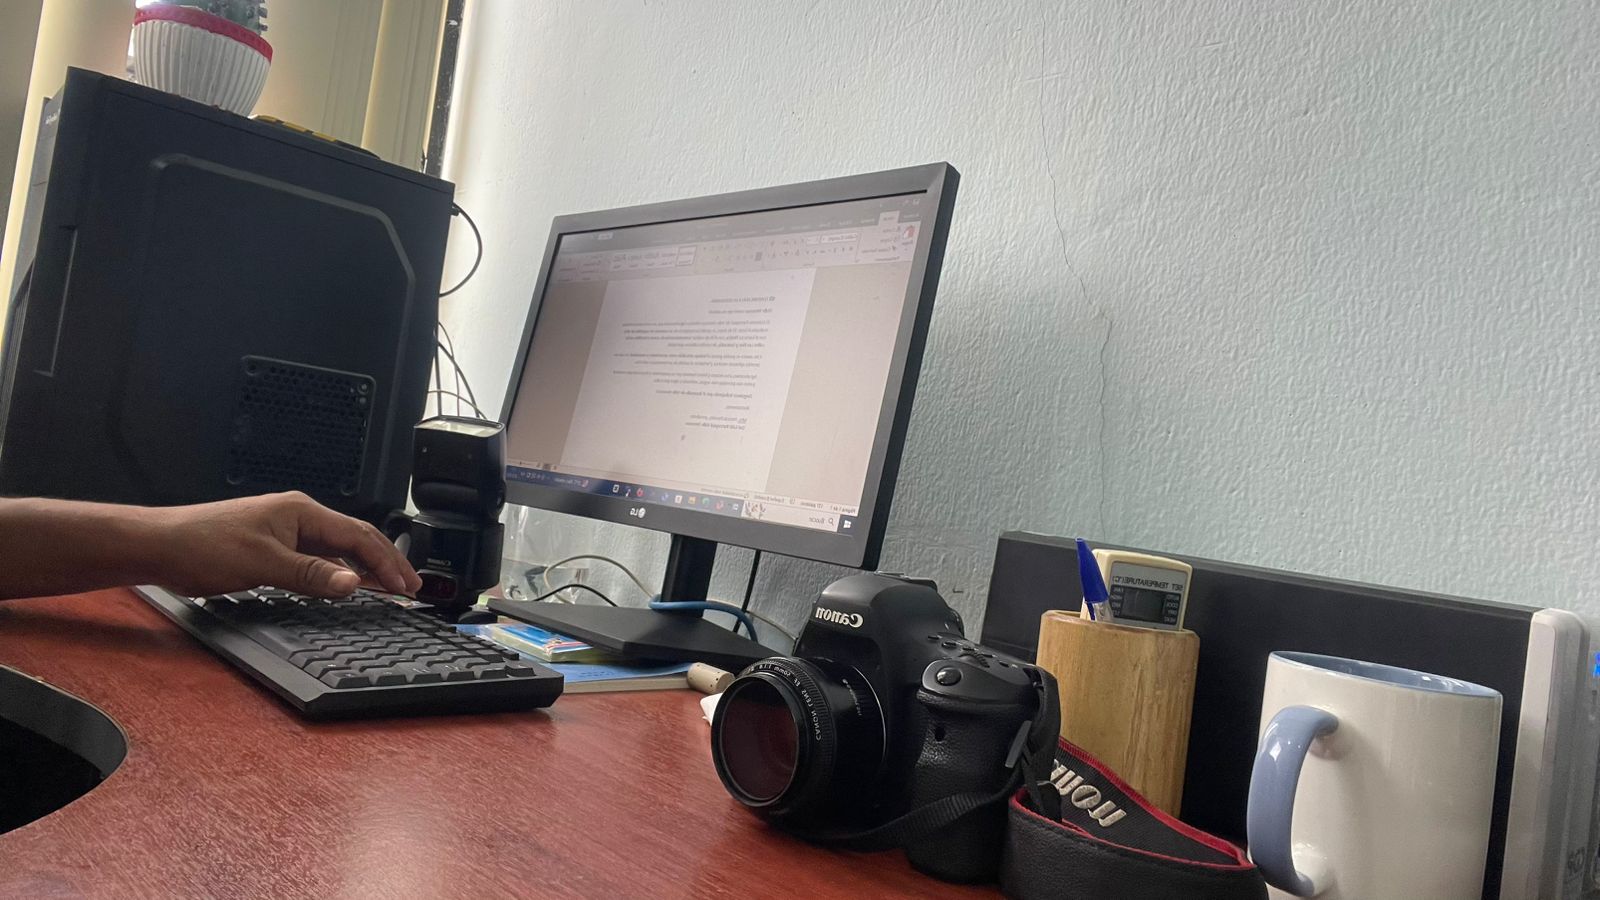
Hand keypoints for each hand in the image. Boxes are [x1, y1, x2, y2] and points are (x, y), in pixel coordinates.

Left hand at [148, 492, 421, 597]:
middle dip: (384, 563)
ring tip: (386, 587)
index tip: (405, 586)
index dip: (386, 562)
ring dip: (363, 568)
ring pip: (337, 549)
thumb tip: (353, 584)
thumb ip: (311, 575)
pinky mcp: (272, 547)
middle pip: (354, 539)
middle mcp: (297, 517)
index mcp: (301, 512)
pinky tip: (344, 586)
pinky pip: (317, 558)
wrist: (159, 546)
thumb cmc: (202, 545)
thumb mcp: (263, 564)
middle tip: (409, 586)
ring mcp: (285, 532)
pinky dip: (337, 573)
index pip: (358, 536)